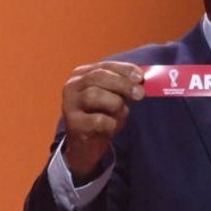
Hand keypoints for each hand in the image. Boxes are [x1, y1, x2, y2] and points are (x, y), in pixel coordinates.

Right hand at [61, 61, 144, 179]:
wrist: (86, 144)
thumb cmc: (101, 115)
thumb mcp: (113, 96)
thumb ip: (124, 85)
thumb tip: (141, 79)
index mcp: (81, 75)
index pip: (104, 66)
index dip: (124, 70)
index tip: (140, 77)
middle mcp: (71, 86)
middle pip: (98, 77)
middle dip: (122, 84)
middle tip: (140, 93)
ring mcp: (69, 105)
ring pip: (95, 95)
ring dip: (116, 104)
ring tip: (120, 113)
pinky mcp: (73, 124)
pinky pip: (98, 120)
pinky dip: (111, 124)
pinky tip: (110, 127)